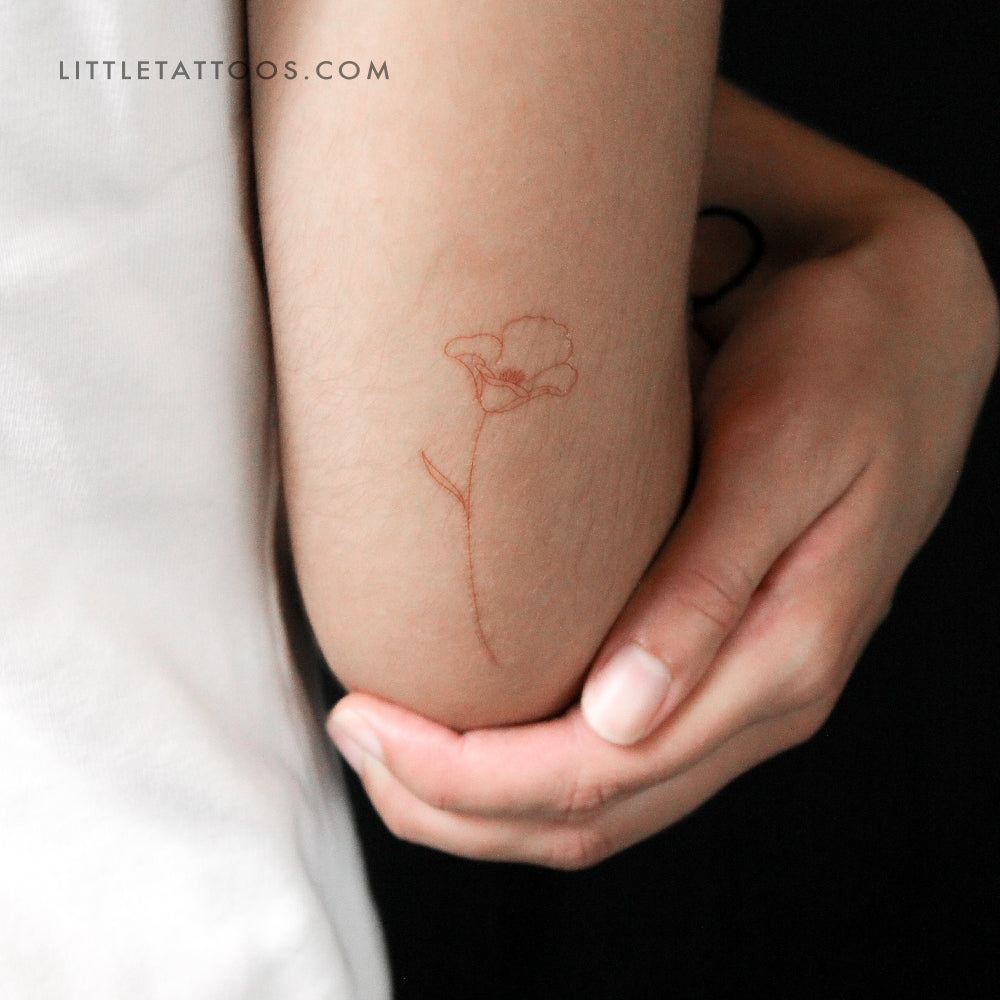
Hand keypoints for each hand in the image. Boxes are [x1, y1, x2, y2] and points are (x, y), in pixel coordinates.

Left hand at [327, 89, 997, 867]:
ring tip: (383, 745)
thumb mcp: (774, 452)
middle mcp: (764, 698)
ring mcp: (745, 691)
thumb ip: (707, 586)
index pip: (602, 773)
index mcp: (782, 656)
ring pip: (602, 806)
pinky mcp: (720, 661)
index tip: (367, 721)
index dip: (469, 773)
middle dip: (454, 801)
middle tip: (349, 735)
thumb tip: (618, 716)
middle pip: (592, 814)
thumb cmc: (842, 366)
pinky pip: (617, 762)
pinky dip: (526, 768)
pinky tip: (468, 725)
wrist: (911, 332)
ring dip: (481, 801)